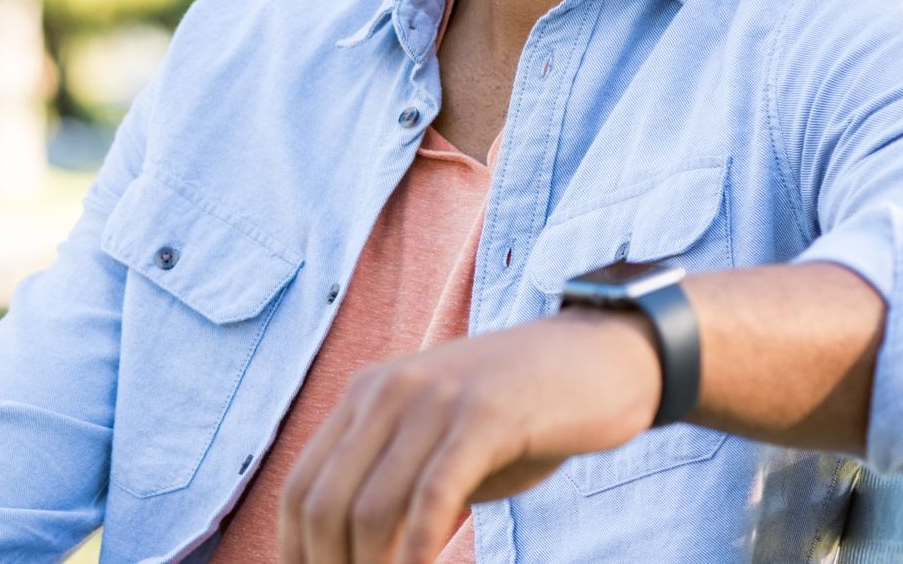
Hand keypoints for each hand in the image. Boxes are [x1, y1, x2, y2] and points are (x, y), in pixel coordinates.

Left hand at [276, 308, 662, 563]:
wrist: (604, 357)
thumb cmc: (524, 415)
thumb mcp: (443, 442)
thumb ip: (397, 485)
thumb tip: (356, 554)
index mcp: (368, 395)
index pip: (301, 489)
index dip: (298, 554)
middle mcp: (388, 390)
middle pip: (324, 504)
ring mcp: (435, 398)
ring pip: (371, 507)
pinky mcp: (485, 415)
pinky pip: (432, 497)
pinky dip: (416, 552)